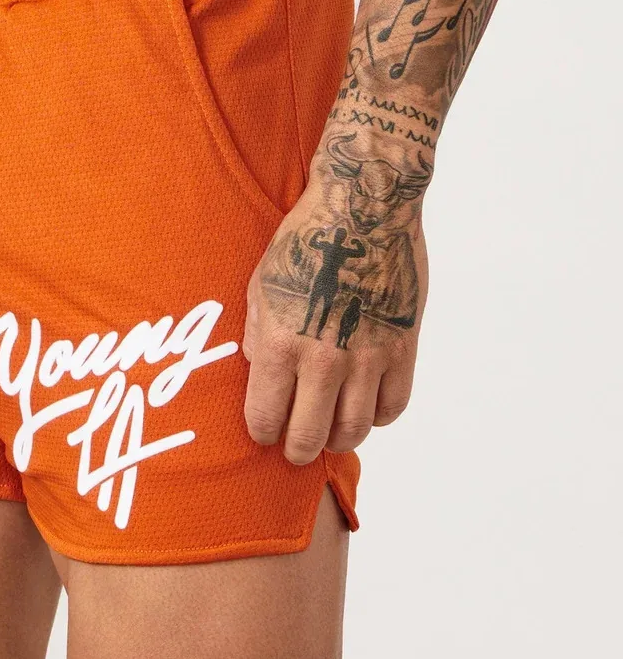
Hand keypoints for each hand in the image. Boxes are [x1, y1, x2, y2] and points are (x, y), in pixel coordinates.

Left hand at [242, 182, 425, 463]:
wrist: (364, 208)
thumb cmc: (305, 241)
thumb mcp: (260, 285)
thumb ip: (256, 335)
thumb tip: (257, 374)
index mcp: (280, 343)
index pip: (265, 417)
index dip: (261, 433)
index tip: (264, 431)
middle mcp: (323, 358)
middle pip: (309, 437)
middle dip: (297, 450)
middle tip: (295, 448)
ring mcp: (368, 357)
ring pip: (355, 430)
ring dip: (338, 439)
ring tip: (329, 431)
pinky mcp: (403, 348)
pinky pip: (393, 406)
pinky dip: (378, 416)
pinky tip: (364, 405)